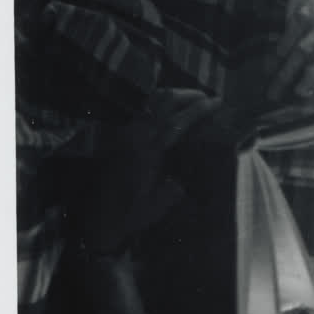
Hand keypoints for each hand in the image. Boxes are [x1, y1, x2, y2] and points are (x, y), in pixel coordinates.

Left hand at [77, 88, 220, 255]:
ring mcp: (127, 133)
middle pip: (163, 102)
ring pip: (151, 102)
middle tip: (208, 98)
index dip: (198, 109)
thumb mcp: (157, 206)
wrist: (97, 218)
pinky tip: (173, 113)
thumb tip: (186, 175)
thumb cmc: (129, 214)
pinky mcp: (122, 136)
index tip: (216, 102)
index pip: (177, 121)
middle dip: (188, 95)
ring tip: (193, 101)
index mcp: (148, 151)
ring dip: (174, 98)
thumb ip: (174, 189)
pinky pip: (144, 111)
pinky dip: (162, 105)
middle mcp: (136, 136)